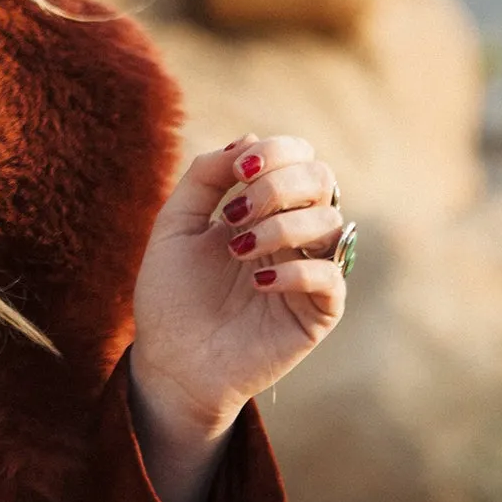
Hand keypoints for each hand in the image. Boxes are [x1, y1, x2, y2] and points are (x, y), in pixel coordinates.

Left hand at [127, 134, 347, 501]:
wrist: (170, 363)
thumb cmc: (171, 296)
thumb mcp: (175, 226)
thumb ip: (204, 178)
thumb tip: (247, 139)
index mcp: (264, 207)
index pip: (299, 156)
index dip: (278, 150)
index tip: (238, 168)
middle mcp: (293, 233)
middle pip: (322, 179)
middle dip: (282, 183)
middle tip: (238, 210)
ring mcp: (309, 270)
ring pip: (331, 222)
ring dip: (282, 226)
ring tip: (238, 250)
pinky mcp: (317, 313)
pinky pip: (331, 277)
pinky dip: (297, 270)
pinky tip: (258, 281)